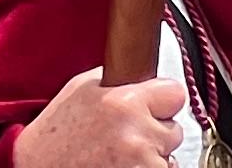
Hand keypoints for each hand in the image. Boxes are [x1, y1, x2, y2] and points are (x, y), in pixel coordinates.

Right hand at [16, 69, 188, 167]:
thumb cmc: (55, 136)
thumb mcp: (80, 90)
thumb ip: (116, 80)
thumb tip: (140, 73)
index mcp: (124, 103)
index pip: (176, 94)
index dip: (163, 101)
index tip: (155, 107)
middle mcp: (136, 135)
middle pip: (174, 129)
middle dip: (155, 133)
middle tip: (126, 137)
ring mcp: (140, 165)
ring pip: (168, 158)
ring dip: (151, 157)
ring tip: (119, 156)